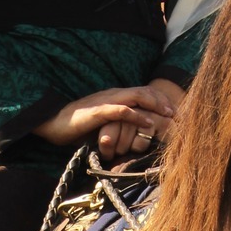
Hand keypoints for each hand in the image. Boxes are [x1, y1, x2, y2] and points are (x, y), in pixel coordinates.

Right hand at [33, 84, 177, 159]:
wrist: (51, 122)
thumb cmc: (75, 125)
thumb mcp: (102, 125)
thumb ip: (117, 126)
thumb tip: (132, 139)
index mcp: (114, 97)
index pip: (143, 92)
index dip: (161, 100)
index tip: (176, 113)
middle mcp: (113, 95)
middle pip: (145, 91)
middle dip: (164, 101)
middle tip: (179, 115)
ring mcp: (106, 101)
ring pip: (137, 96)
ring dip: (156, 105)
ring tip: (170, 116)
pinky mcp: (98, 112)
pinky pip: (122, 110)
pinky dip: (138, 116)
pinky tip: (149, 123)